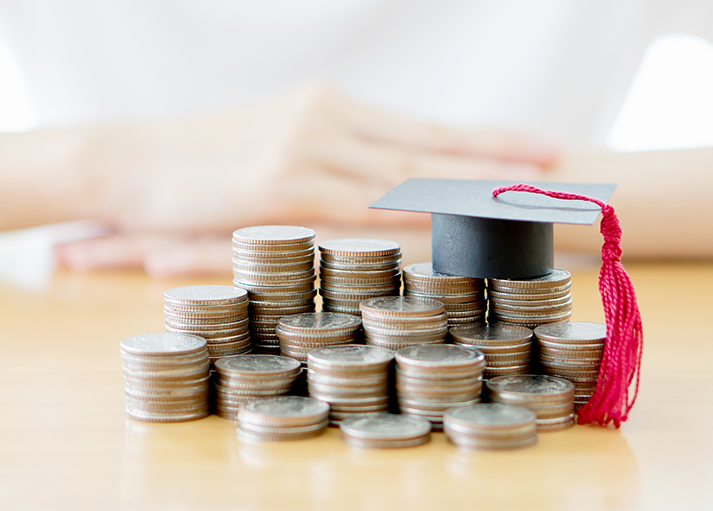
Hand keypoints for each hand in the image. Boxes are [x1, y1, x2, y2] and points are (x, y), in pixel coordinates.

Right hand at [57, 81, 559, 274]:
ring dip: (474, 194)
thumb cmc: (206, 162)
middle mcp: (332, 119)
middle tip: (566, 174)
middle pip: (434, 147)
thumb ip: (334, 163)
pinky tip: (453, 231)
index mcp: (336, 109)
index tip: (543, 151)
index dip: (489, 141)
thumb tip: (383, 191)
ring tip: (530, 206)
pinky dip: (413, 220)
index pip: (428, 129)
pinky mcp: (282, 186)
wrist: (129, 160)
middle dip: (503, 164)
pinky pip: (360, 206)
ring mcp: (309, 148)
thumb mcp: (278, 148)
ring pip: (409, 175)